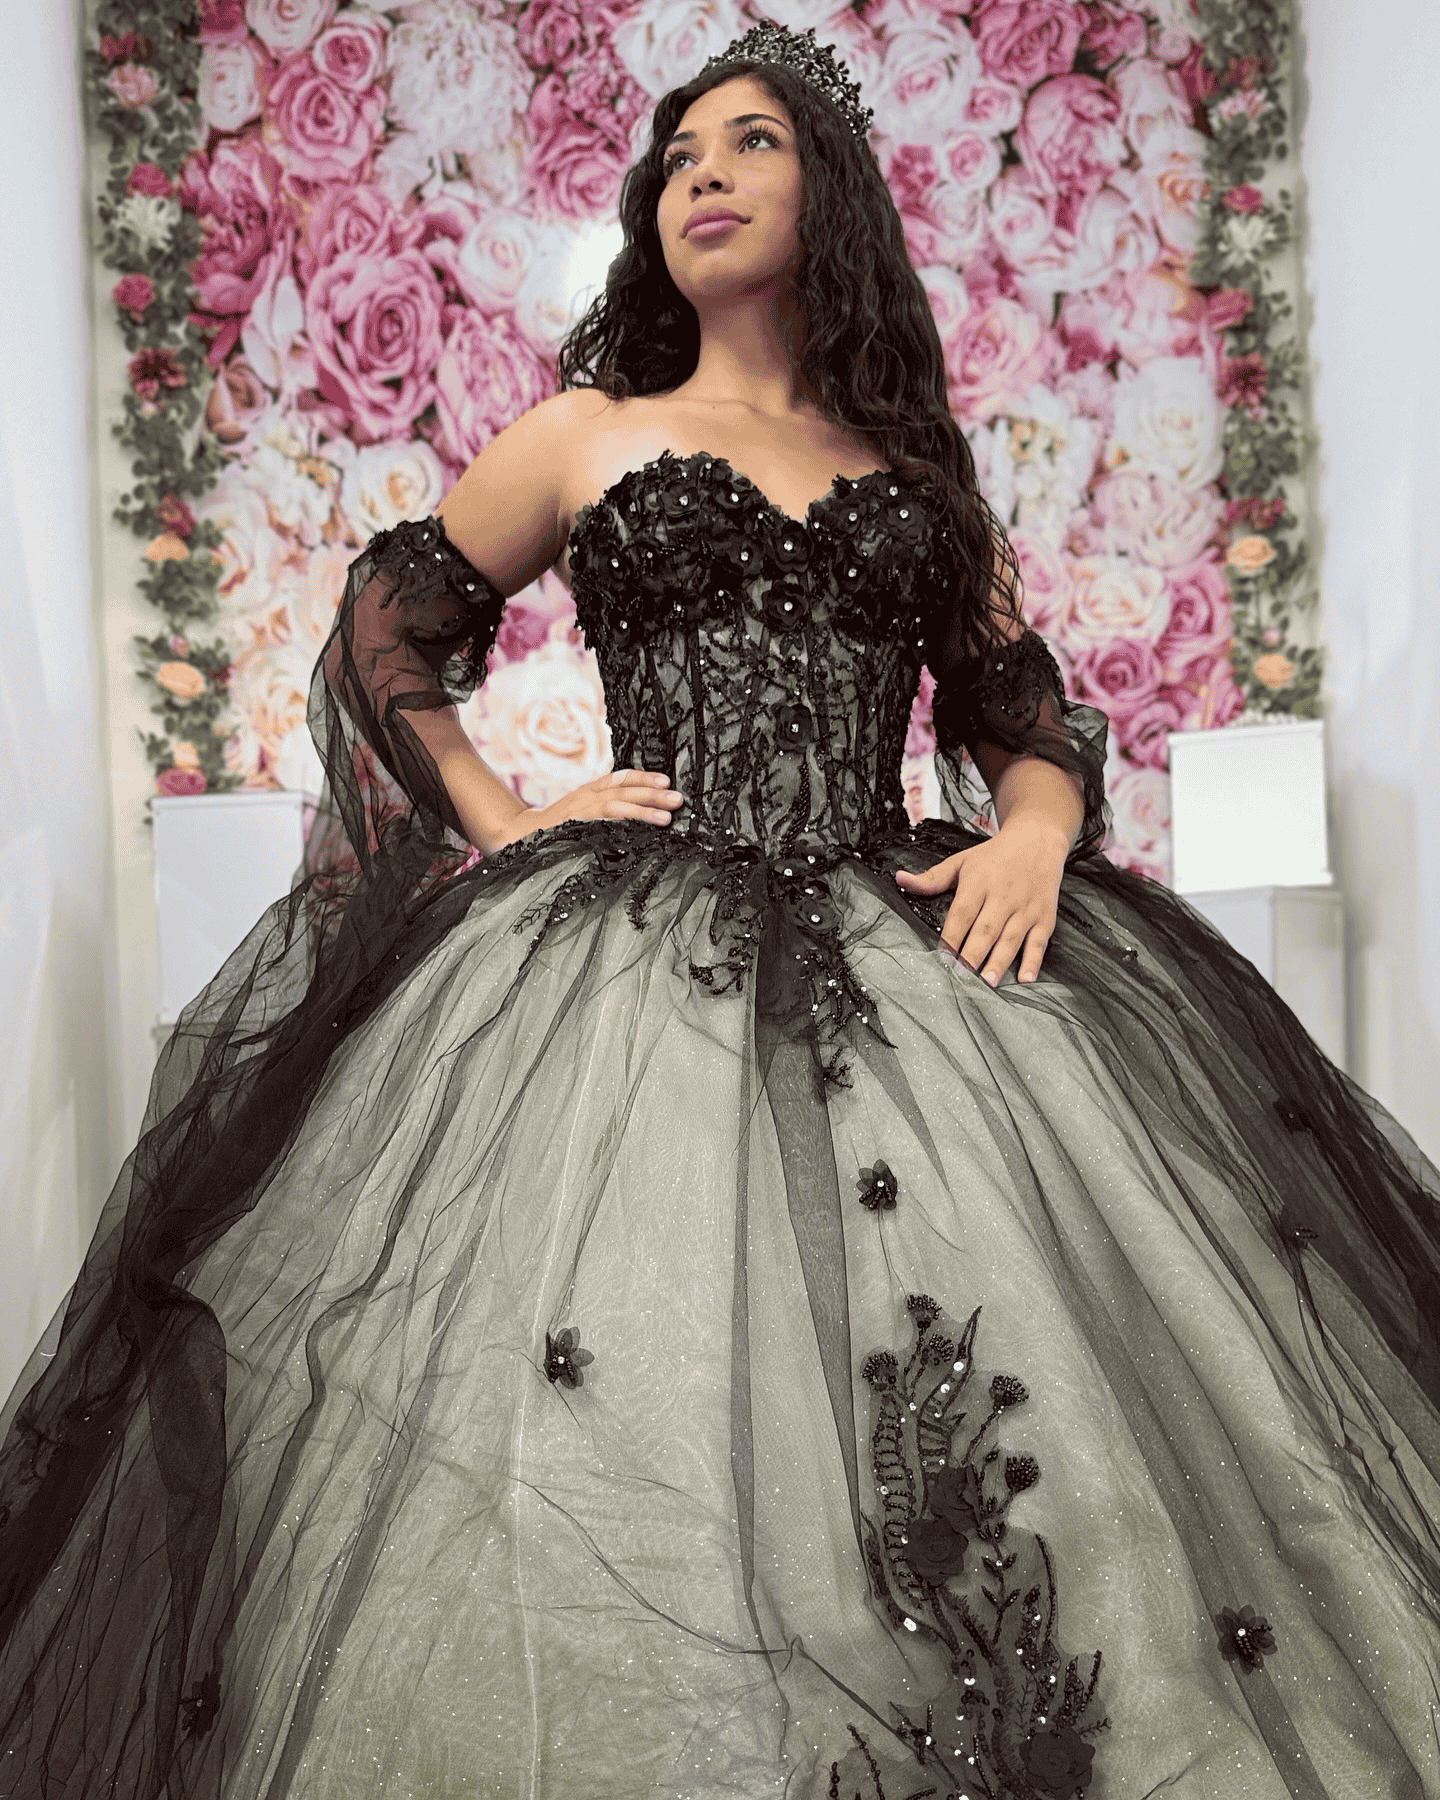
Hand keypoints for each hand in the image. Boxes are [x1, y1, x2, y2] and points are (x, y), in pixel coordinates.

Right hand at [491, 768, 683, 849]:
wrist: (518, 835)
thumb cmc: (554, 828)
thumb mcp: (579, 812)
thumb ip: (603, 811)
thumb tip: (633, 815)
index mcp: (588, 791)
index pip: (619, 779)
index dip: (643, 779)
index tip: (665, 781)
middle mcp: (585, 796)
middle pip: (623, 790)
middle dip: (652, 794)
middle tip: (678, 799)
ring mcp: (579, 811)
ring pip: (616, 806)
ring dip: (643, 811)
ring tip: (666, 818)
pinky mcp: (574, 826)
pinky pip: (601, 823)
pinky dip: (620, 824)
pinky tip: (638, 830)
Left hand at [894, 819, 1068, 985]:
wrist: (1038, 840)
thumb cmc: (995, 856)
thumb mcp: (961, 862)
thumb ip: (932, 878)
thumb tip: (900, 879)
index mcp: (979, 883)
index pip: (962, 914)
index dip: (952, 937)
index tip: (942, 958)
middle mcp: (1003, 896)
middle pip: (986, 930)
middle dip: (973, 955)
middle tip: (962, 977)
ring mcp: (1026, 908)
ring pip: (1011, 939)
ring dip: (999, 962)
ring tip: (987, 982)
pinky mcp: (1044, 917)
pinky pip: (1039, 942)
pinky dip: (1033, 961)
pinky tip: (1025, 978)